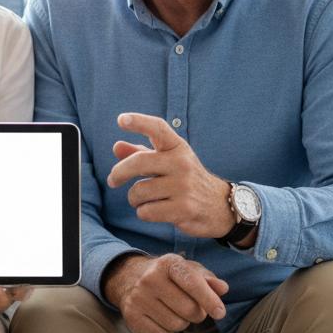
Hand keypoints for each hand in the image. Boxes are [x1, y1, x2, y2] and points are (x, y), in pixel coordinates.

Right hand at [102, 253, 228, 332]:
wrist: (129, 277)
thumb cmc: (168, 275)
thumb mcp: (188, 269)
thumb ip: (208, 278)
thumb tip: (223, 289)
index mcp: (168, 263)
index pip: (192, 283)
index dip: (209, 300)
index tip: (220, 313)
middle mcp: (150, 279)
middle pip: (189, 310)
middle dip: (198, 313)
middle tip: (194, 308)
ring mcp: (138, 298)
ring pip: (176, 325)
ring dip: (182, 322)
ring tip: (175, 310)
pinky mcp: (132, 316)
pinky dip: (167, 330)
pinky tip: (161, 316)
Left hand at [107, 112, 234, 238]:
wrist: (219, 205)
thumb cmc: (185, 179)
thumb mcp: (168, 162)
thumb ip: (142, 154)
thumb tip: (117, 147)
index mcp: (178, 147)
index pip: (158, 129)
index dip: (139, 122)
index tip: (121, 120)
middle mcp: (182, 163)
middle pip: (138, 162)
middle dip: (118, 173)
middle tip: (112, 181)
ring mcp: (184, 186)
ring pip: (138, 191)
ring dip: (135, 198)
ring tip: (146, 199)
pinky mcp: (183, 209)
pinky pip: (146, 211)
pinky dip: (144, 212)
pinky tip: (156, 210)